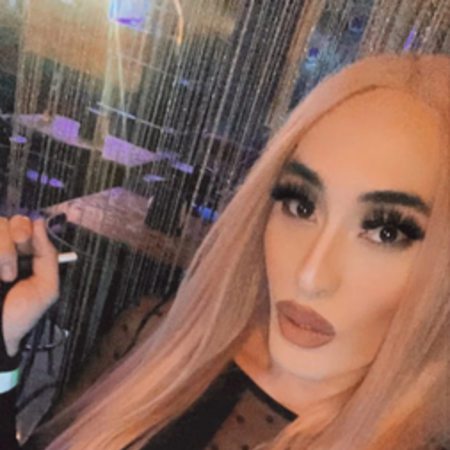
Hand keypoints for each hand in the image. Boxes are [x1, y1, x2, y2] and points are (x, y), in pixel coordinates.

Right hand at [1, 216, 58, 356]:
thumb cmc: (19, 315)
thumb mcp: (46, 288)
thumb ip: (48, 255)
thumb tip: (39, 222)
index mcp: (22, 252)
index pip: (24, 222)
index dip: (27, 228)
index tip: (27, 243)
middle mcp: (1, 249)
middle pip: (5, 221)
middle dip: (13, 239)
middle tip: (13, 265)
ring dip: (2, 252)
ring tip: (3, 278)